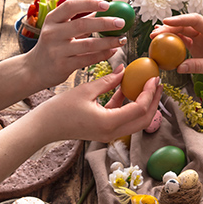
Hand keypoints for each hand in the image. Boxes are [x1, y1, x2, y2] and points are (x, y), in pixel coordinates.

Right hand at [26, 0, 128, 87]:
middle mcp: (53, 33)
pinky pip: (88, 59)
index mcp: (52, 20)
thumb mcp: (59, 29)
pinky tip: (113, 51)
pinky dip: (103, 55)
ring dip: (108, 41)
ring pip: (88, 44)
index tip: (107, 4)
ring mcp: (57, 50)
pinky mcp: (63, 65)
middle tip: (121, 22)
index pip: (71, 6)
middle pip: (83, 24)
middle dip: (105, 22)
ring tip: (122, 39)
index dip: (90, 3)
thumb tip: (103, 8)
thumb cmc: (52, 46)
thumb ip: (79, 20)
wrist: (34, 69)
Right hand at [31, 64, 162, 143]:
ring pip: (136, 122)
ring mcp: (109, 134)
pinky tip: (127, 89)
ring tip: (148, 85)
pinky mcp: (105, 131)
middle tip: (157, 83)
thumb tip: (124, 69)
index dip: (149, 92)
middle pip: (144, 120)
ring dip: (144, 104)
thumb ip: (108, 81)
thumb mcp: (86, 90)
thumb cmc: (61, 108)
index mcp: (109, 123)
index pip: (139, 109)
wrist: (45, 126)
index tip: (153, 78)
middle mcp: (112, 133)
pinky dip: (129, 106)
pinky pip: (123, 119)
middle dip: (153, 101)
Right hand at [154, 14, 202, 91]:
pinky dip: (174, 46)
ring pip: (183, 35)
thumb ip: (198, 66)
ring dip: (169, 36)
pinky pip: (184, 45)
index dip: (180, 20)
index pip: (195, 21)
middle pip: (186, 26)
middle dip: (169, 28)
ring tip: (154, 38)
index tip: (165, 22)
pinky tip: (163, 47)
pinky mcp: (200, 50)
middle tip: (154, 34)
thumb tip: (178, 67)